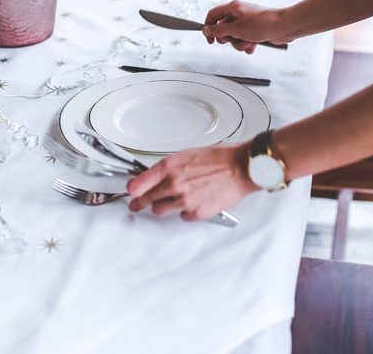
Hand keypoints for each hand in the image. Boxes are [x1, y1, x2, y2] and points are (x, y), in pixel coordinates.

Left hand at [127, 144, 258, 220]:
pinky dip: (185, 211)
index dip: (132, 190)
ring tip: (169, 202)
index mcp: (169, 167)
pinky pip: (182, 216)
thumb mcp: (187, 155)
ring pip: (160, 211)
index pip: (138, 184)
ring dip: (162, 207)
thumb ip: (170, 168)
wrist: (240, 168)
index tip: (131, 192)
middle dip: (140, 202)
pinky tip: (192, 203)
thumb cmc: (219, 159)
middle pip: (147, 199)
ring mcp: (184, 200)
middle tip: (136, 205)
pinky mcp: (196, 213)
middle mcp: (174, 184)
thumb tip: (157, 176)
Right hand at [202, 0, 294, 53]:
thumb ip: (218, 30)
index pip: (213, 15)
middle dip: (228, 39)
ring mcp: (247, 23)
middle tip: (233, 39)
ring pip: (234, 37)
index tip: (210, 39)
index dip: (209, 27)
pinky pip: (244, 40)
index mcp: (233, 8)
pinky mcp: (254, 31)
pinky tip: (254, 44)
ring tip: (248, 42)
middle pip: (223, 29)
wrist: (283, 27)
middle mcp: (239, 14)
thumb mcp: (236, 29)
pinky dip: (247, 45)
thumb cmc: (262, 24)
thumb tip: (206, 30)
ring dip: (239, 43)